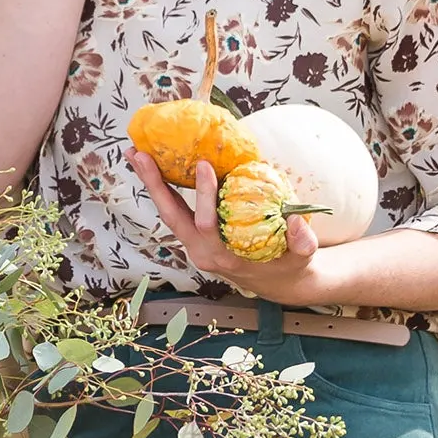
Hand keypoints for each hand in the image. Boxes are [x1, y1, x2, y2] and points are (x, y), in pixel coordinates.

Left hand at [131, 149, 335, 305]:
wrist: (277, 283)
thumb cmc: (288, 266)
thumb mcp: (301, 258)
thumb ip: (301, 242)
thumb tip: (295, 223)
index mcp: (223, 256)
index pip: (206, 225)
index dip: (203, 196)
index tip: (204, 165)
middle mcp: (201, 252)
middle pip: (172, 216)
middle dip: (155, 185)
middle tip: (141, 155)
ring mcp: (193, 245)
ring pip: (167, 212)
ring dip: (151, 183)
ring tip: (136, 154)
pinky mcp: (193, 237)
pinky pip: (174, 211)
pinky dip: (162, 188)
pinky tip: (153, 165)